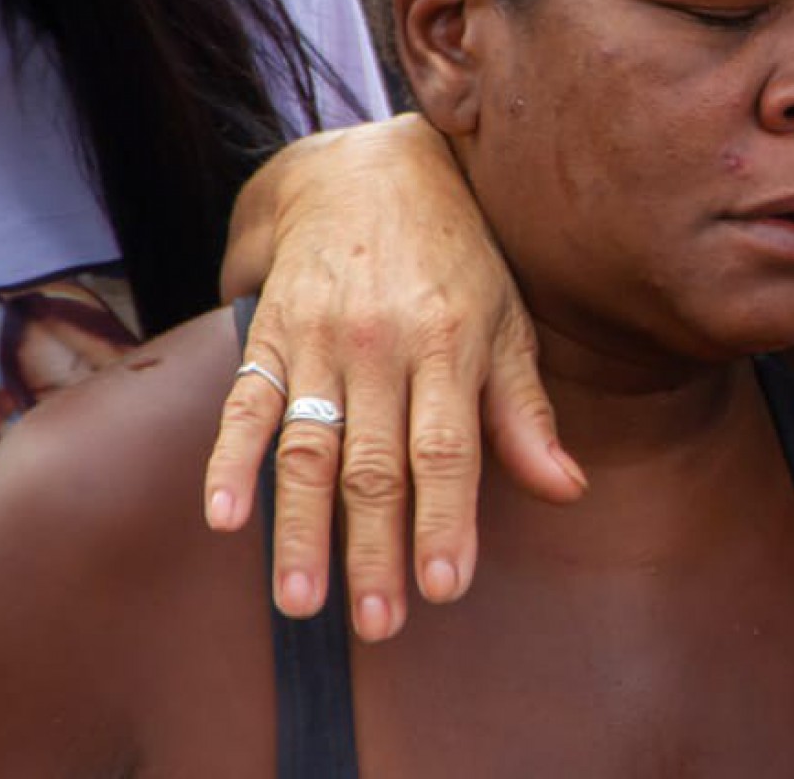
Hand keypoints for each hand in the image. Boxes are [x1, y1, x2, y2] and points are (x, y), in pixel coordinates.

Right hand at [201, 114, 584, 640]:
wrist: (366, 168)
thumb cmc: (457, 255)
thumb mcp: (507, 318)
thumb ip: (526, 409)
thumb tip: (568, 488)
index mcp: (452, 341)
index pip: (448, 449)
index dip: (445, 519)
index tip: (445, 586)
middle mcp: (383, 344)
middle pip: (376, 464)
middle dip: (375, 549)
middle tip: (377, 624)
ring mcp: (320, 338)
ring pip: (308, 448)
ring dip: (300, 530)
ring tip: (299, 603)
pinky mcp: (269, 331)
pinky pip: (245, 404)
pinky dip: (229, 462)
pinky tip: (225, 519)